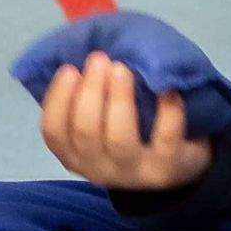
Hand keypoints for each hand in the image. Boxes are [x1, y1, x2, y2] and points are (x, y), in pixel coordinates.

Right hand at [40, 53, 212, 190]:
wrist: (175, 162)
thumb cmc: (129, 131)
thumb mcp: (100, 121)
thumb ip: (86, 98)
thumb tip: (80, 58)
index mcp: (74, 155)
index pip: (54, 132)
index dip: (58, 99)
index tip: (70, 69)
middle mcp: (98, 169)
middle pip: (85, 132)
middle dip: (90, 91)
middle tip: (99, 59)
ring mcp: (133, 172)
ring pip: (119, 138)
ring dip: (119, 98)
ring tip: (123, 69)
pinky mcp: (166, 170)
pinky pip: (165, 138)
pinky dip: (167, 111)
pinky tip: (167, 88)